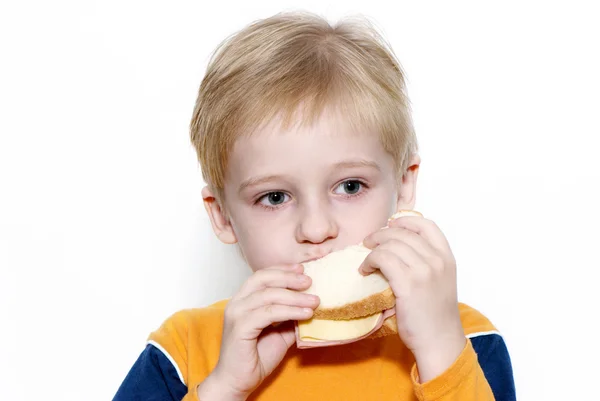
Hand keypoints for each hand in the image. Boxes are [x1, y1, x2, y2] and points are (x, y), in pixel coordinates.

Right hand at [198, 264, 319, 400]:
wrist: (237, 382)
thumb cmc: (256, 357)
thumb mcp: (279, 332)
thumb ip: (290, 317)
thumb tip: (310, 304)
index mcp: (243, 300)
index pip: (262, 275)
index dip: (283, 270)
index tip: (302, 269)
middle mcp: (237, 302)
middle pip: (263, 278)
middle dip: (289, 277)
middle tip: (310, 281)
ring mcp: (237, 314)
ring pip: (268, 295)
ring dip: (295, 296)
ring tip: (314, 300)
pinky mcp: (240, 327)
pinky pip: (269, 313)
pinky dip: (290, 311)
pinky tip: (305, 314)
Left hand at [359, 215, 465, 381]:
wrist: (439, 341)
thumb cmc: (434, 315)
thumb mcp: (438, 281)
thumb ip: (425, 262)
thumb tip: (395, 246)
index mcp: (447, 257)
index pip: (427, 225)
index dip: (405, 220)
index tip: (390, 225)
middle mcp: (437, 260)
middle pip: (403, 232)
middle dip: (381, 234)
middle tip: (368, 243)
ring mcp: (424, 271)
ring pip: (390, 244)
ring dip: (373, 249)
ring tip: (366, 261)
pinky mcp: (408, 283)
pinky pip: (382, 259)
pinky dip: (369, 261)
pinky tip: (365, 271)